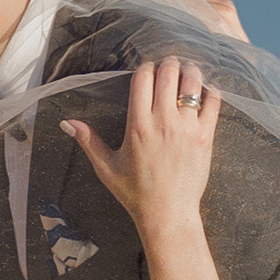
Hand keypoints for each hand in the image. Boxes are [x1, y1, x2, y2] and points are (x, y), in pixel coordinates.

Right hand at [63, 56, 220, 238]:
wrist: (167, 215)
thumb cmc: (135, 193)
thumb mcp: (106, 167)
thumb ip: (88, 141)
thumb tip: (67, 122)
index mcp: (138, 125)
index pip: (143, 77)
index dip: (145, 68)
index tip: (147, 72)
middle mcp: (163, 121)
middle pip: (169, 72)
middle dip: (168, 64)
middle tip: (168, 68)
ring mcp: (187, 128)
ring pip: (192, 82)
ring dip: (189, 72)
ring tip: (186, 73)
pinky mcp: (206, 137)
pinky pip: (213, 102)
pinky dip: (210, 91)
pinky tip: (204, 93)